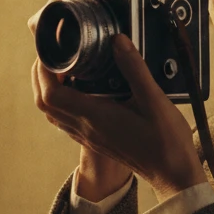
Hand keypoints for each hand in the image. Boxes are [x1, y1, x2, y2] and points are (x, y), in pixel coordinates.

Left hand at [30, 25, 206, 201]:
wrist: (172, 173)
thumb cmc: (165, 140)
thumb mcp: (153, 99)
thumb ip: (134, 68)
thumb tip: (118, 40)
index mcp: (94, 117)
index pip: (51, 94)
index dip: (44, 70)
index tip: (52, 50)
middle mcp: (85, 128)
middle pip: (44, 103)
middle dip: (41, 76)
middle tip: (54, 54)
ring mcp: (88, 136)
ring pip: (53, 112)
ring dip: (49, 88)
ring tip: (63, 67)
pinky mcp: (95, 140)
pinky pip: (66, 119)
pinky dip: (62, 100)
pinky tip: (79, 89)